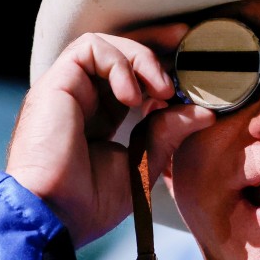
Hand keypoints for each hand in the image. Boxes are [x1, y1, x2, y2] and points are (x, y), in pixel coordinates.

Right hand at [5, 27, 214, 246]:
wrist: (54, 215)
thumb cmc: (89, 203)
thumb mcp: (142, 165)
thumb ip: (168, 134)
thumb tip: (205, 112)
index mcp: (101, 117)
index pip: (132, 77)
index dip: (160, 66)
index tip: (192, 67)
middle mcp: (83, 98)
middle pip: (119, 52)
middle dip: (157, 44)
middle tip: (187, 45)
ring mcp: (67, 89)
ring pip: (106, 45)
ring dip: (141, 58)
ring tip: (162, 89)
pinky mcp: (55, 83)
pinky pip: (90, 49)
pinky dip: (119, 64)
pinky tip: (133, 98)